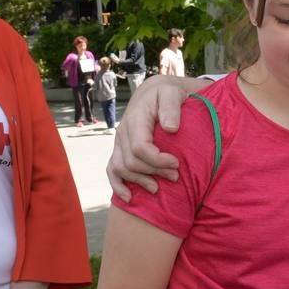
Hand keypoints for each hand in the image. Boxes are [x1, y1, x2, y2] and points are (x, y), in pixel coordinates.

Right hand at [108, 75, 208, 200]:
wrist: (156, 91)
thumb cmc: (168, 93)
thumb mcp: (172, 93)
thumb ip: (171, 107)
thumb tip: (171, 128)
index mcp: (136, 119)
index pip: (140, 147)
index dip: (157, 160)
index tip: (176, 163)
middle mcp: (123, 132)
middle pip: (131, 162)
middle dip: (154, 172)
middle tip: (176, 176)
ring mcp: (120, 142)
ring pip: (121, 169)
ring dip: (139, 181)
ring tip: (159, 187)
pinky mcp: (120, 149)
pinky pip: (112, 170)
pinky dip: (118, 185)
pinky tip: (129, 197)